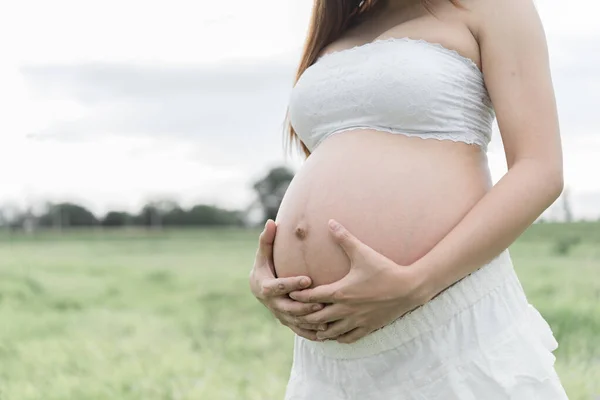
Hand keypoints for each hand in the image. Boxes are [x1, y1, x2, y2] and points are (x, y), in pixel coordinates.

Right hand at [248, 219, 327, 339]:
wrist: (260, 289)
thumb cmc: (265, 267)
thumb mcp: (263, 255)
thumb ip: (267, 240)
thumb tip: (271, 222)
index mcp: (265, 287)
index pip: (279, 287)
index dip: (292, 284)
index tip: (308, 279)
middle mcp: (272, 304)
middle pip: (288, 308)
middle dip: (305, 306)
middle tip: (322, 301)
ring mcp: (280, 315)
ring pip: (296, 322)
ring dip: (311, 321)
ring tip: (328, 317)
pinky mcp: (288, 323)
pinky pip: (301, 330)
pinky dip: (313, 333)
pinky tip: (327, 333)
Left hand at [289, 219, 431, 343]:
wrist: (409, 288)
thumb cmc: (385, 269)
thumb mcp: (363, 252)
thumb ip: (344, 238)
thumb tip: (330, 222)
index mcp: (341, 292)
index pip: (311, 297)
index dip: (298, 295)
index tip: (290, 292)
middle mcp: (345, 309)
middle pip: (315, 318)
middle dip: (303, 315)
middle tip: (294, 310)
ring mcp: (356, 321)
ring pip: (330, 332)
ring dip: (318, 328)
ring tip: (309, 324)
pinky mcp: (367, 328)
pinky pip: (347, 338)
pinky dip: (336, 337)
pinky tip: (332, 332)